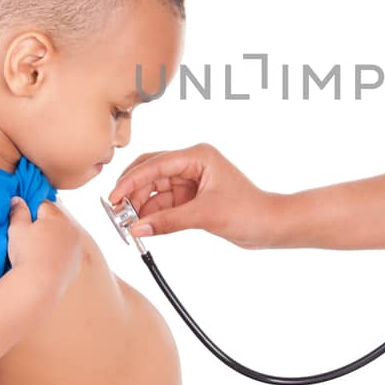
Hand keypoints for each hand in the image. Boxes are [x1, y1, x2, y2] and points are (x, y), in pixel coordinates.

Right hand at [7, 197, 83, 300]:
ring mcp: (76, 248)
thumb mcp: (17, 229)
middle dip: (43, 225)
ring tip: (36, 251)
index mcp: (57, 217)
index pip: (43, 205)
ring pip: (62, 237)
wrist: (39, 285)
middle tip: (27, 237)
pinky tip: (45, 262)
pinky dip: (58, 255)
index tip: (22, 220)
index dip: (30, 210)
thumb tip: (18, 199)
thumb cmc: (27, 254)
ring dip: (52, 240)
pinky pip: (66, 254)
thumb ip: (18, 212)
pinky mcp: (76, 264)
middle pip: (55, 221)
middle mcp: (71, 230)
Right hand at [107, 144, 283, 249]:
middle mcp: (192, 163)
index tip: (113, 198)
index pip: (156, 164)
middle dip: (132, 191)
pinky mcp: (191, 198)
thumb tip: (136, 229)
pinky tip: (141, 227)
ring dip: (140, 206)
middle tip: (115, 212)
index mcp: (198, 155)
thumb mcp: (205, 215)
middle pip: (151, 172)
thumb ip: (168, 221)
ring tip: (126, 224)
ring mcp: (191, 180)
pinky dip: (152, 215)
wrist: (271, 226)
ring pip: (155, 190)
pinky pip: (164, 203)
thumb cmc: (248, 212)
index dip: (131, 180)